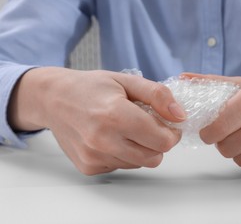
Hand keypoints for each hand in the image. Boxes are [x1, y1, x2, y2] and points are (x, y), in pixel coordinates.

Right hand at [9, 67, 185, 174]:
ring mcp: (93, 156)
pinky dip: (124, 154)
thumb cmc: (91, 87)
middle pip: (153, 158)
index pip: (162, 141)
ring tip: (127, 129)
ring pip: (138, 164)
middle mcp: (102, 140)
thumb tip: (180, 115)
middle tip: (150, 127)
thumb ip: (158, 95)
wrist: (54, 99)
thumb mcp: (127, 80)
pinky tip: (113, 137)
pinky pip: (121, 166)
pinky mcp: (88, 166)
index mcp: (115, 115)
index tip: (169, 125)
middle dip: (159, 143)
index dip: (172, 134)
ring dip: (141, 149)